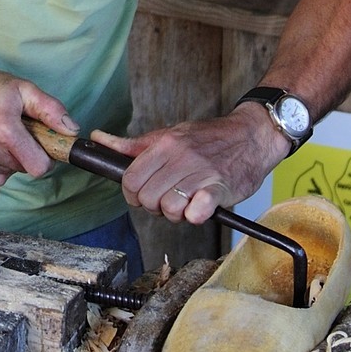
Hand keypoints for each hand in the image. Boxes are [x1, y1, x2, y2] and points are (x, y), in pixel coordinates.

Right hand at [0, 59, 76, 189]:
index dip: (46, 157)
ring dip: (9, 159)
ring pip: (8, 173)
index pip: (39, 167)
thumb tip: (72, 131)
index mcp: (6, 131)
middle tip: (16, 131)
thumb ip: (51, 109)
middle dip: (26, 153)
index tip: (40, 144)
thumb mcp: (22, 88)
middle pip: (24, 169)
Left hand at [91, 104, 287, 225]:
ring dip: (175, 213)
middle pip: (147, 199)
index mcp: (164, 144)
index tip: (143, 194)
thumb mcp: (168, 135)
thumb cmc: (208, 138)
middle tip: (167, 199)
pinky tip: (200, 207)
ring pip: (168, 210)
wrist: (252, 135)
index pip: (130, 180)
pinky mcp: (220, 189)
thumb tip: (98, 138)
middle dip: (153, 206)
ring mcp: (201, 173)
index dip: (132, 194)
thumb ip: (132, 145)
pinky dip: (195, 216)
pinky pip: (196, 214)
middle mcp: (181, 157)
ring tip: (186, 202)